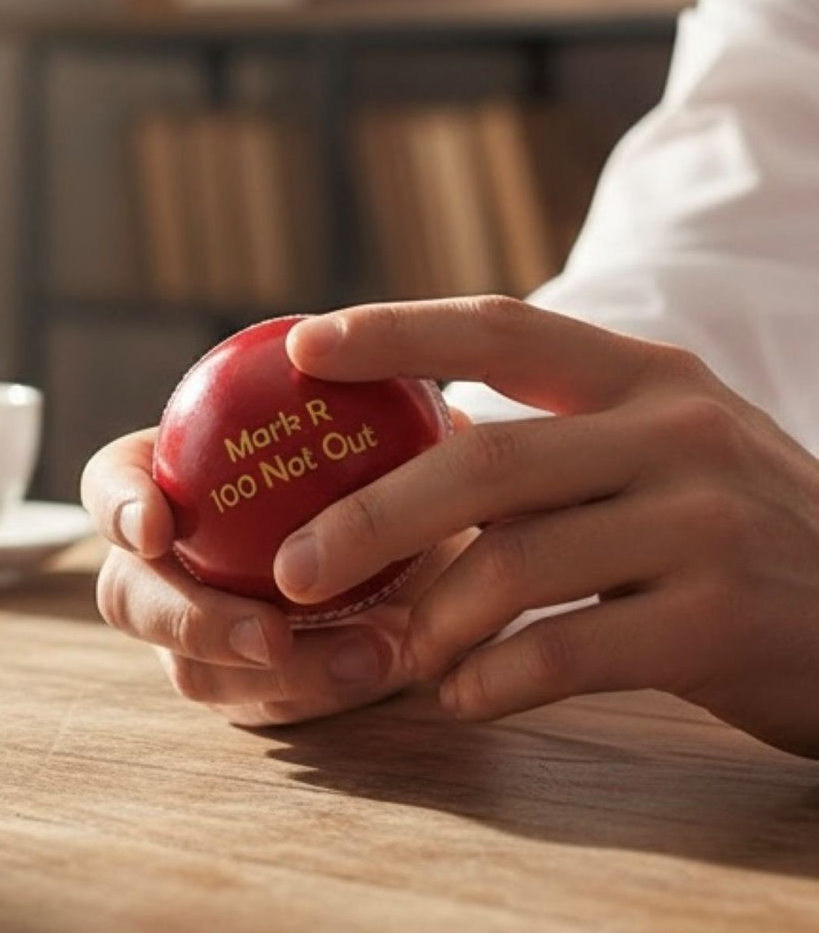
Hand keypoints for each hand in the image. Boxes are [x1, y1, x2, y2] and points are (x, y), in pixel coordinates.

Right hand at [81, 429, 469, 725]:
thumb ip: (396, 419)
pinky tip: (383, 665)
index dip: (118, 506)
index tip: (156, 528)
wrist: (406, 546)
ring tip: (373, 654)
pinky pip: (261, 706)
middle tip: (273, 637)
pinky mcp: (240, 685)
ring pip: (194, 671)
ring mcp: (197, 631)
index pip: (111, 483)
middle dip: (193, 622)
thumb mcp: (392, 436)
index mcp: (177, 478)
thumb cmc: (378, 472)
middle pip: (130, 598)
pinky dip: (321, 692)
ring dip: (282, 674)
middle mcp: (171, 561)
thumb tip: (431, 405)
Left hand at [276, 296, 818, 757]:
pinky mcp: (719, 622)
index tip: (303, 349)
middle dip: (372, 517)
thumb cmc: (732, 525)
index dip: (396, 331)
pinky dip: (494, 679)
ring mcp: (703, 525)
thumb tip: (416, 449)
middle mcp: (675, 434)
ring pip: (517, 565)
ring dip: (432, 619)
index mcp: (645, 377)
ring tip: (396, 651)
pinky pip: (567, 652)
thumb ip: (550, 443)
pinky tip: (461, 695)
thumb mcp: (660, 449)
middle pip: (486, 463)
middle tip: (292, 567)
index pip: (502, 328)